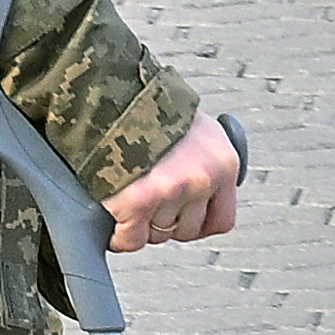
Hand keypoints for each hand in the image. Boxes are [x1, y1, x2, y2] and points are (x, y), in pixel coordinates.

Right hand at [104, 113, 245, 250]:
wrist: (111, 95)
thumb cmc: (149, 109)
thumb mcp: (195, 131)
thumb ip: (202, 165)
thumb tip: (196, 201)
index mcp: (222, 164)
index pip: (221, 220)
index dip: (196, 223)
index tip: (180, 217)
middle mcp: (202, 179)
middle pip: (185, 231)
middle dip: (164, 221)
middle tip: (145, 200)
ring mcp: (171, 191)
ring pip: (156, 235)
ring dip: (139, 224)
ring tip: (126, 196)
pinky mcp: (138, 201)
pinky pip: (130, 239)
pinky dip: (118, 235)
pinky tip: (113, 216)